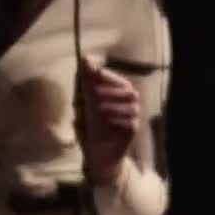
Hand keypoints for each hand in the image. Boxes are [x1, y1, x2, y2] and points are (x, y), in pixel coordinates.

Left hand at [75, 55, 139, 184]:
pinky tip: (105, 125)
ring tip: (97, 112)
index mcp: (119, 96)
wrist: (96, 155)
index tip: (96, 73)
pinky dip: (115, 122)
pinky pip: (129, 123)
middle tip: (94, 95)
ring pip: (131, 107)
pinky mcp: (132, 131)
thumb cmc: (90, 127)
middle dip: (111, 91)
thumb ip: (84, 83)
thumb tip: (85, 59)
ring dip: (111, 107)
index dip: (109, 76)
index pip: (121, 82)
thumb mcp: (82, 104)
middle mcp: (129, 105)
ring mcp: (133, 118)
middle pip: (130, 91)